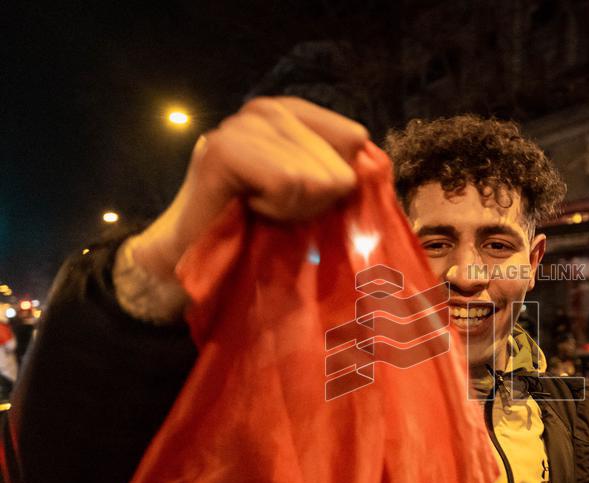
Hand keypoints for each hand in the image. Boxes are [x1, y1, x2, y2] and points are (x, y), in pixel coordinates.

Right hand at [129, 97, 367, 280]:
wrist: (199, 255)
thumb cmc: (261, 228)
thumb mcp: (314, 194)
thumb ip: (342, 170)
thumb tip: (376, 164)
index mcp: (292, 112)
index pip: (354, 139)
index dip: (335, 183)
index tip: (299, 199)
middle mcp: (267, 108)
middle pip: (340, 162)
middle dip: (315, 200)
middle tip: (276, 211)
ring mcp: (241, 124)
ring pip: (316, 176)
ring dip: (294, 208)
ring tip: (260, 211)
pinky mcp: (222, 150)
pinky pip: (288, 182)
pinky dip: (275, 208)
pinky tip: (248, 209)